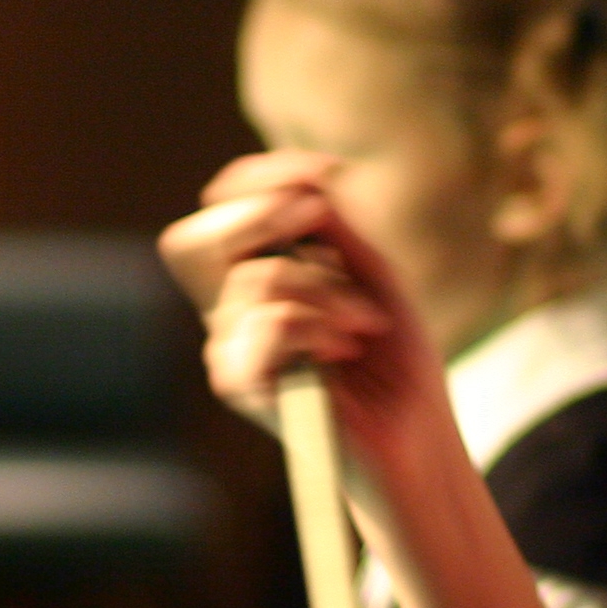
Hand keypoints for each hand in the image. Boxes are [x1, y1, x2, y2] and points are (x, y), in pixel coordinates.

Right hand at [156, 160, 444, 475]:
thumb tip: (302, 186)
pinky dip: (319, 326)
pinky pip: (269, 320)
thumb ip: (332, 227)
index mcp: (256, 277)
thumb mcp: (371, 274)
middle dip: (259, 213)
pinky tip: (344, 353)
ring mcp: (229, 349)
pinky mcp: (239, 384)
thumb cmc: (397, 361)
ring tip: (364, 325)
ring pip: (257, 277)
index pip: (222, 209)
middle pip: (192, 241)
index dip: (260, 177)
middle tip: (319, 222)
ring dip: (327, 290)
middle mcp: (231, 312)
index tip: (329, 170)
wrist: (414, 437)